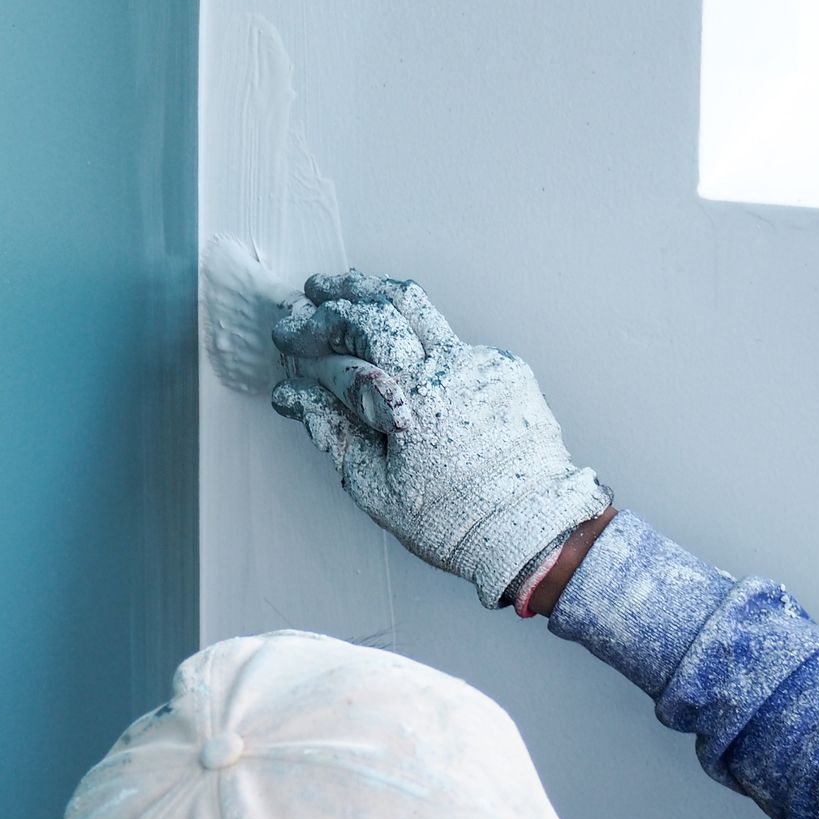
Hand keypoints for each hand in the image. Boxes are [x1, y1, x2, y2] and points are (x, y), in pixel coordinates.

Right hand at [270, 271, 611, 607]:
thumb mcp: (373, 486)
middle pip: (383, 307)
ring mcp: (480, 363)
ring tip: (347, 290)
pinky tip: (398, 341)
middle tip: (310, 299)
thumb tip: (293, 394)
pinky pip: (452, 339)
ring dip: (377, 294)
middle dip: (338, 297)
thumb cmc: (452, 520)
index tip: (287, 337)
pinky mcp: (504, 368)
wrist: (531, 529)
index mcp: (411, 400)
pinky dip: (418, 335)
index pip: (348, 342)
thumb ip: (331, 430)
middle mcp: (448, 369)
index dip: (309, 333)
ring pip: (421, 308)